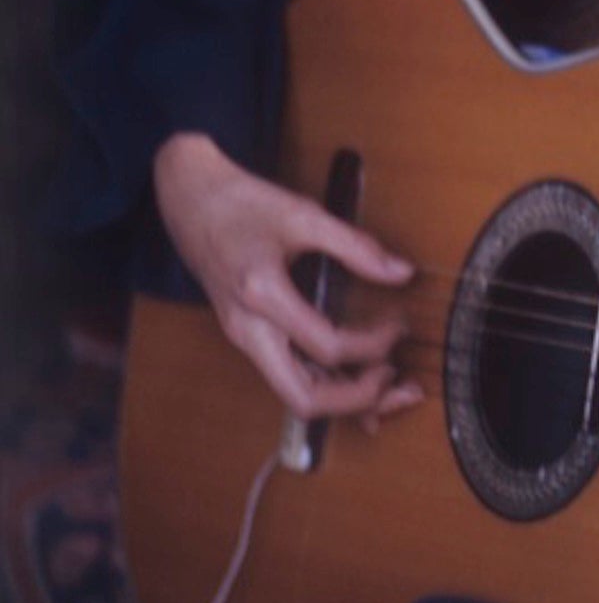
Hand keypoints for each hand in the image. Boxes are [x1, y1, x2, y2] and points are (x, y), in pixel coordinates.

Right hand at [154, 131, 422, 424]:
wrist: (191, 201)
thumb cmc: (243, 204)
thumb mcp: (304, 214)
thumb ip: (356, 246)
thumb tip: (402, 273)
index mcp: (261, 295)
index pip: (326, 346)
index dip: (374, 344)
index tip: (401, 325)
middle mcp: (248, 329)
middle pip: (303, 397)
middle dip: (357, 400)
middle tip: (400, 384)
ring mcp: (246, 339)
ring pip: (295, 395)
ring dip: (346, 401)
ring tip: (392, 392)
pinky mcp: (252, 338)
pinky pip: (290, 376)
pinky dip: (327, 387)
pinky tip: (359, 384)